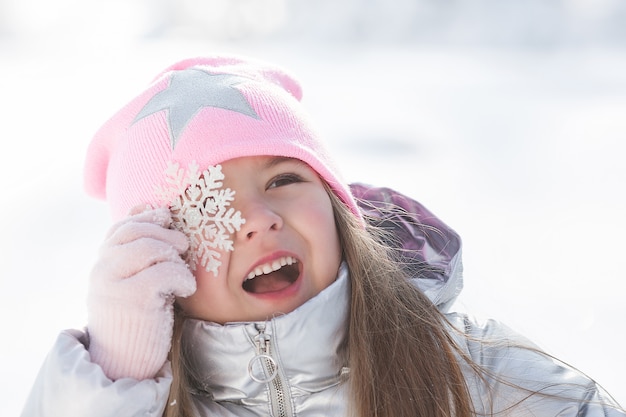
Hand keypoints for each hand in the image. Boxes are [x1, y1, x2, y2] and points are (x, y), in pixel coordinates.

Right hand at [87, 206, 195, 379]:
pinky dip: (181, 276)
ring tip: (182, 270)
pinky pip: (163, 272)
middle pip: (134, 231)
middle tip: (182, 244)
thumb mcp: (133, 281)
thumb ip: (138, 253)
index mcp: (103, 264)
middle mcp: (102, 270)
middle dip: (164, 231)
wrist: (126, 362)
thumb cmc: (139, 318)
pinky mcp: (132, 300)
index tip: (166, 217)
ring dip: (173, 254)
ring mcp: (114, 284)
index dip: (147, 216)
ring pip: (149, 247)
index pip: (121, 227)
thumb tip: (155, 212)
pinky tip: (186, 288)